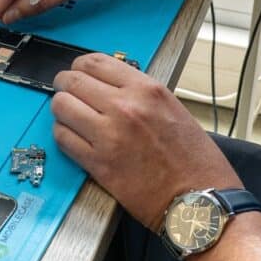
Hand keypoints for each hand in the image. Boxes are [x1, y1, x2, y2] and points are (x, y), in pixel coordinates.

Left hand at [52, 53, 241, 229]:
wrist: (199, 198)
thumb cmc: (192, 157)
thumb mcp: (171, 106)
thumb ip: (137, 91)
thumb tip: (106, 84)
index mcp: (146, 89)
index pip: (95, 62)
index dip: (80, 66)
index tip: (78, 72)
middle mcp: (125, 106)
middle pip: (72, 81)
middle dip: (64, 85)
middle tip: (66, 92)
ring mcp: (109, 135)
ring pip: (62, 107)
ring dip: (62, 110)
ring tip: (70, 117)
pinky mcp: (99, 164)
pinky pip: (63, 139)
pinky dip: (63, 135)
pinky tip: (74, 138)